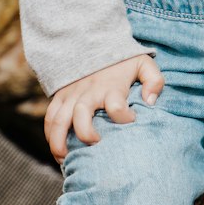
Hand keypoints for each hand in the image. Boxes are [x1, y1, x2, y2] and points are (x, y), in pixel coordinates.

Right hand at [44, 54, 163, 160]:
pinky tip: (57, 151)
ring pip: (59, 120)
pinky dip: (49, 135)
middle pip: (81, 115)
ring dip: (59, 142)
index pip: (116, 106)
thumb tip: (150, 102)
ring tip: (65, 160)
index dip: (124, 116)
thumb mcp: (144, 65)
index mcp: (111, 87)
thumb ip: (154, 81)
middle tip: (95, 146)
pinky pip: (50, 118)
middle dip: (85, 134)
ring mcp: (71, 95)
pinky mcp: (59, 97)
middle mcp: (89, 92)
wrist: (94, 44)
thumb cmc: (123, 62)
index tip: (131, 121)